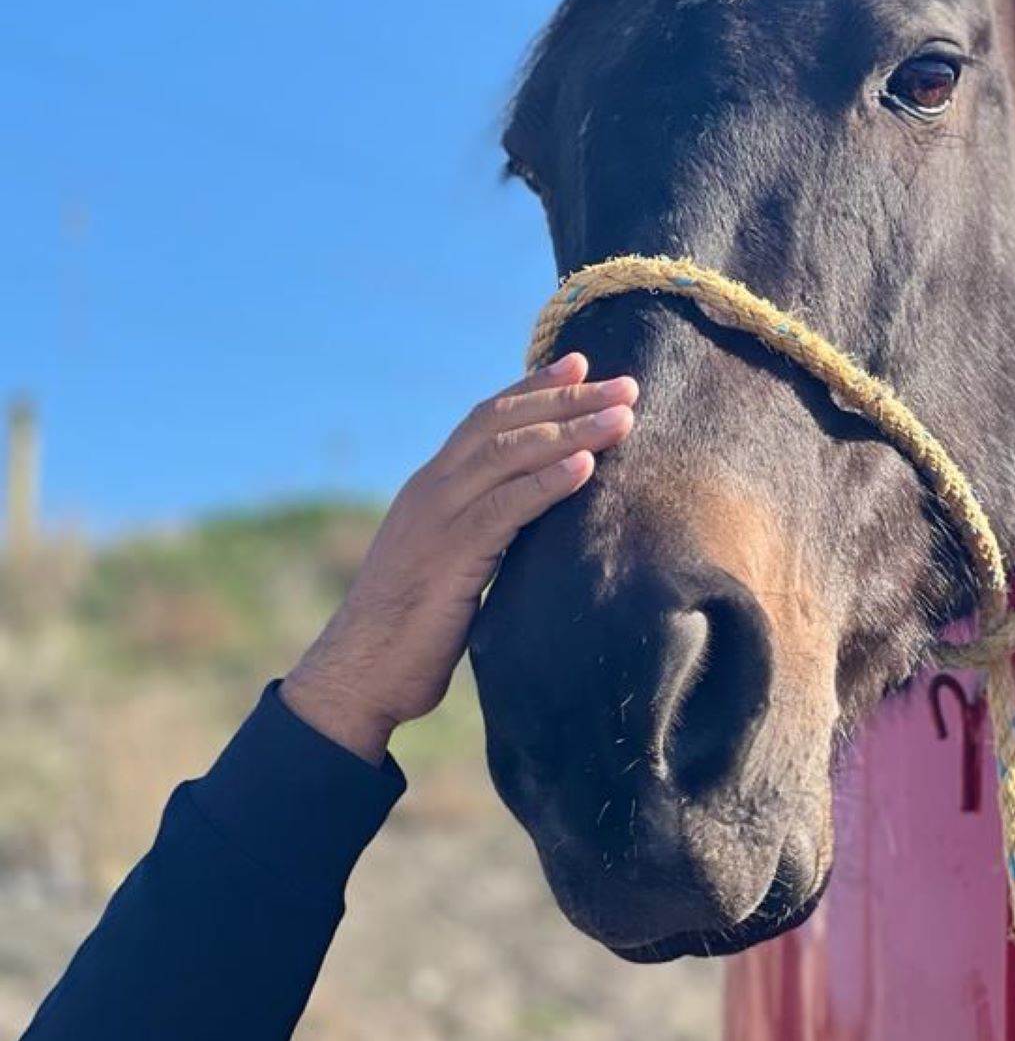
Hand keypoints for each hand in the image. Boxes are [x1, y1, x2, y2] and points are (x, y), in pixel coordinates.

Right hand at [281, 354, 635, 762]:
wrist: (361, 674)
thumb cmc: (413, 627)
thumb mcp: (452, 562)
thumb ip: (483, 531)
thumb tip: (530, 520)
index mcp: (433, 487)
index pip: (487, 419)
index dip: (536, 389)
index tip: (584, 366)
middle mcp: (432, 490)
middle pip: (504, 424)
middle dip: (567, 399)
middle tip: (627, 384)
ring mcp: (436, 519)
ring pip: (509, 456)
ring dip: (571, 432)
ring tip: (622, 418)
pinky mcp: (447, 557)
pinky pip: (504, 509)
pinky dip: (546, 484)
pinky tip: (586, 467)